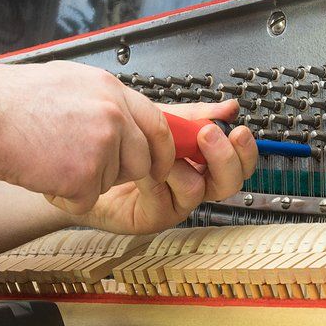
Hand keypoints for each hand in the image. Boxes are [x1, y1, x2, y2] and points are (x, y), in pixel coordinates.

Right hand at [0, 60, 173, 214]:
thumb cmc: (9, 100)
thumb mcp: (68, 83)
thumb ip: (101, 102)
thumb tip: (122, 120)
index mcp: (110, 89)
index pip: (157, 124)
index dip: (161, 151)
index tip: (157, 165)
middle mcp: (113, 115)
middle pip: (141, 161)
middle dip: (119, 173)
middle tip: (84, 167)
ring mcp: (101, 144)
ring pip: (110, 183)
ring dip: (83, 182)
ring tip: (49, 158)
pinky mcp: (84, 174)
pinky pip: (85, 200)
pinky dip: (62, 196)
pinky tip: (41, 172)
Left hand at [73, 100, 256, 233]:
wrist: (82, 163)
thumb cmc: (120, 146)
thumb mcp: (158, 122)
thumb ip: (193, 116)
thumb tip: (229, 107)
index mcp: (199, 162)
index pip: (236, 162)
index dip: (243, 150)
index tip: (237, 130)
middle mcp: (192, 185)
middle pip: (228, 182)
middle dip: (223, 157)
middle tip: (208, 135)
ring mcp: (174, 204)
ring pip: (198, 189)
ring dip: (180, 163)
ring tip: (162, 149)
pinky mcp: (154, 217)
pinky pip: (166, 198)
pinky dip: (156, 176)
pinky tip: (143, 163)